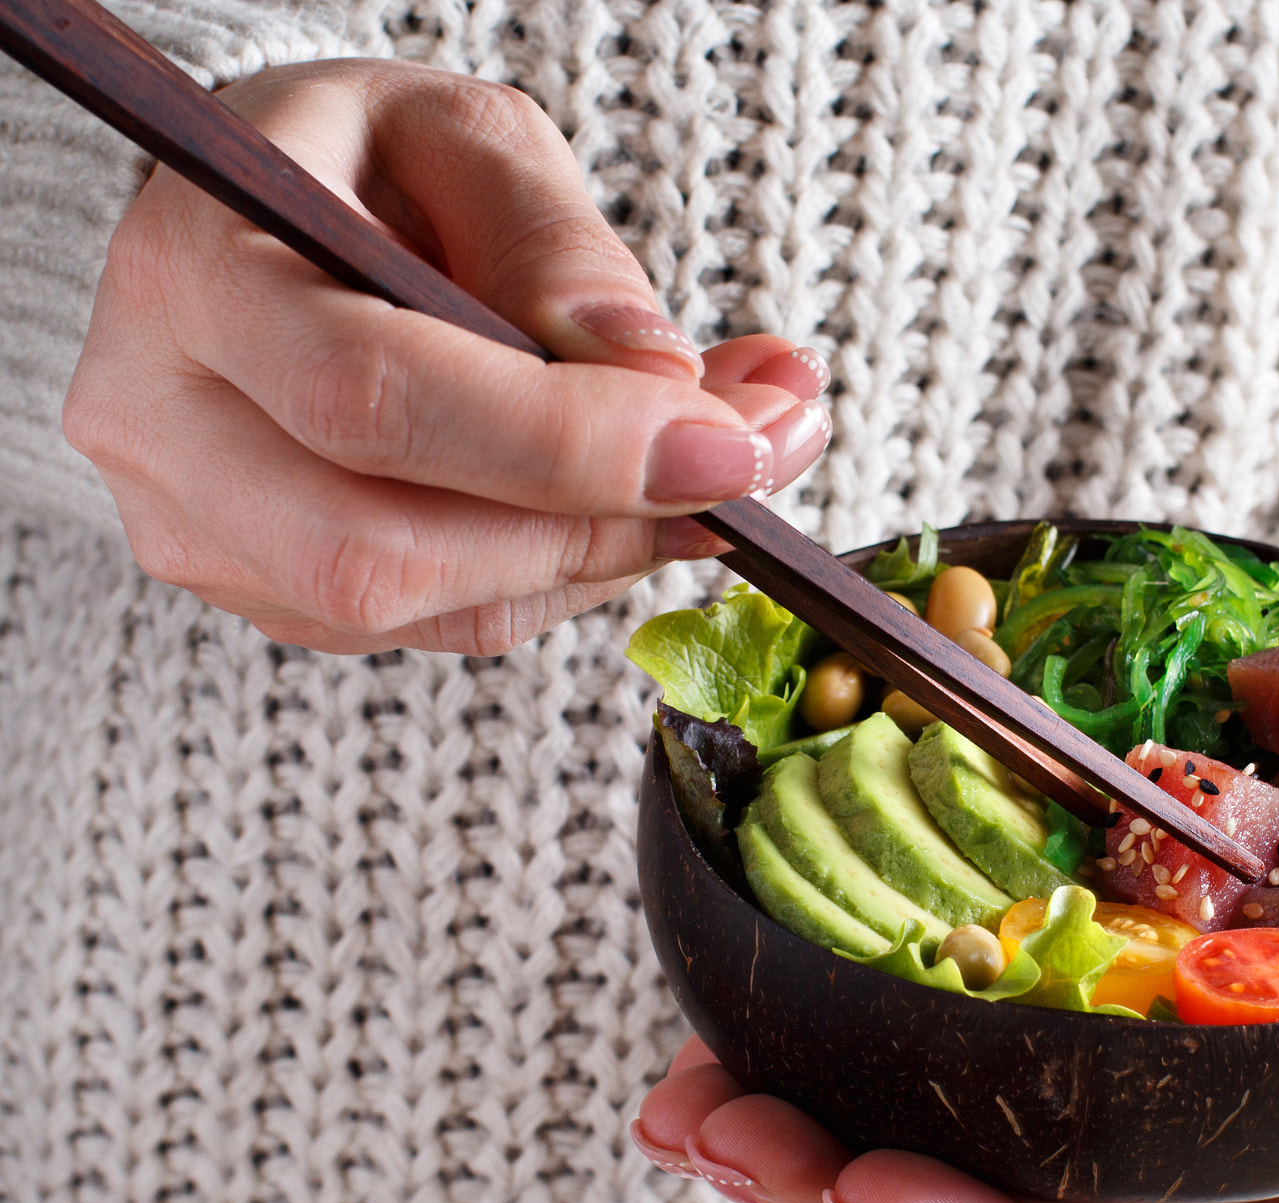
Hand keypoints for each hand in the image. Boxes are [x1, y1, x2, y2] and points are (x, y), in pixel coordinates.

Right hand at [65, 58, 830, 655]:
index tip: (730, 444)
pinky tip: (634, 495)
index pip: (375, 398)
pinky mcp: (273, 595)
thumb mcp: (467, 140)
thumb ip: (558, 248)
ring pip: (435, 607)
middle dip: (602, 524)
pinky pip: (455, 623)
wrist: (262, 230)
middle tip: (752, 463)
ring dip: (614, 550)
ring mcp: (203, 533)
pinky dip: (574, 568)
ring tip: (723, 458)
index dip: (567, 443)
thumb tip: (659, 380)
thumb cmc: (362, 168)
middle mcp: (162, 425)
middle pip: (388, 550)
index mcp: (193, 275)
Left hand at [632, 847, 1278, 1202]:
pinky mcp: (1025, 966)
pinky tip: (714, 1014)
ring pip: (910, 1122)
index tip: (864, 1188)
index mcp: (1233, 1168)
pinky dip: (801, 1019)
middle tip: (710, 1131)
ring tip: (672, 1098)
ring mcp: (1069, 1053)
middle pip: (967, 1202)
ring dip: (782, 1120)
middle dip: (830, 1189)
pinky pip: (899, 1013)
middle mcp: (1132, 1132)